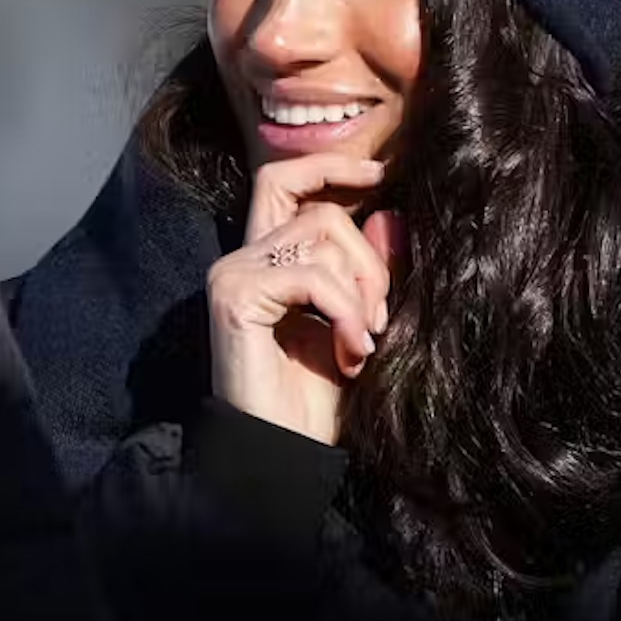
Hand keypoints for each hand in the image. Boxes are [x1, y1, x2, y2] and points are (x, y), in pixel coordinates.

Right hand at [208, 154, 401, 445]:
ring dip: (361, 292)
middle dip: (365, 253)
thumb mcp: (355, 323)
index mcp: (263, 259)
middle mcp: (240, 258)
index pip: (284, 181)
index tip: (379, 173)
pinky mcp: (233, 296)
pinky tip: (352, 352)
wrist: (281, 454)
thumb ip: (368, 271)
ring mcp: (231, 274)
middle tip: (379, 311)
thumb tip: (389, 215)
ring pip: (320, 236)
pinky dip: (345, 312)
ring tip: (362, 343)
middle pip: (314, 206)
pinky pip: (312, 276)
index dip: (330, 166)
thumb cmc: (314, 399)